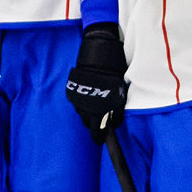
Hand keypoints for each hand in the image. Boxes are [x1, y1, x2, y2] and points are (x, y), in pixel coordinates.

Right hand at [65, 22, 125, 141]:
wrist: (98, 52)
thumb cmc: (114, 73)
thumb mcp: (120, 95)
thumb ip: (116, 111)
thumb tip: (113, 123)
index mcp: (97, 112)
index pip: (96, 133)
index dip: (99, 137)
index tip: (101, 139)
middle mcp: (83, 108)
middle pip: (87, 124)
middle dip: (94, 123)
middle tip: (102, 117)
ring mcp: (76, 99)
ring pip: (81, 112)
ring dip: (88, 111)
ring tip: (97, 101)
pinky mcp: (71, 90)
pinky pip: (77, 101)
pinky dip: (83, 100)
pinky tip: (89, 93)